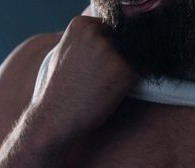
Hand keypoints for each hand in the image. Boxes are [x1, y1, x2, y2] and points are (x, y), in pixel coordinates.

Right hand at [31, 16, 137, 143]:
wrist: (56, 116)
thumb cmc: (57, 89)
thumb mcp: (63, 52)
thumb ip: (85, 41)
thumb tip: (104, 39)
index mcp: (81, 24)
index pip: (109, 28)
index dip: (108, 48)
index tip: (98, 65)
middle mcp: (97, 33)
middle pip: (123, 41)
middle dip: (119, 58)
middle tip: (102, 78)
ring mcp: (112, 51)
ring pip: (132, 57)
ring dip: (125, 70)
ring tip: (104, 86)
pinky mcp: (125, 71)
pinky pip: (138, 73)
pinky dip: (129, 84)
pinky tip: (110, 94)